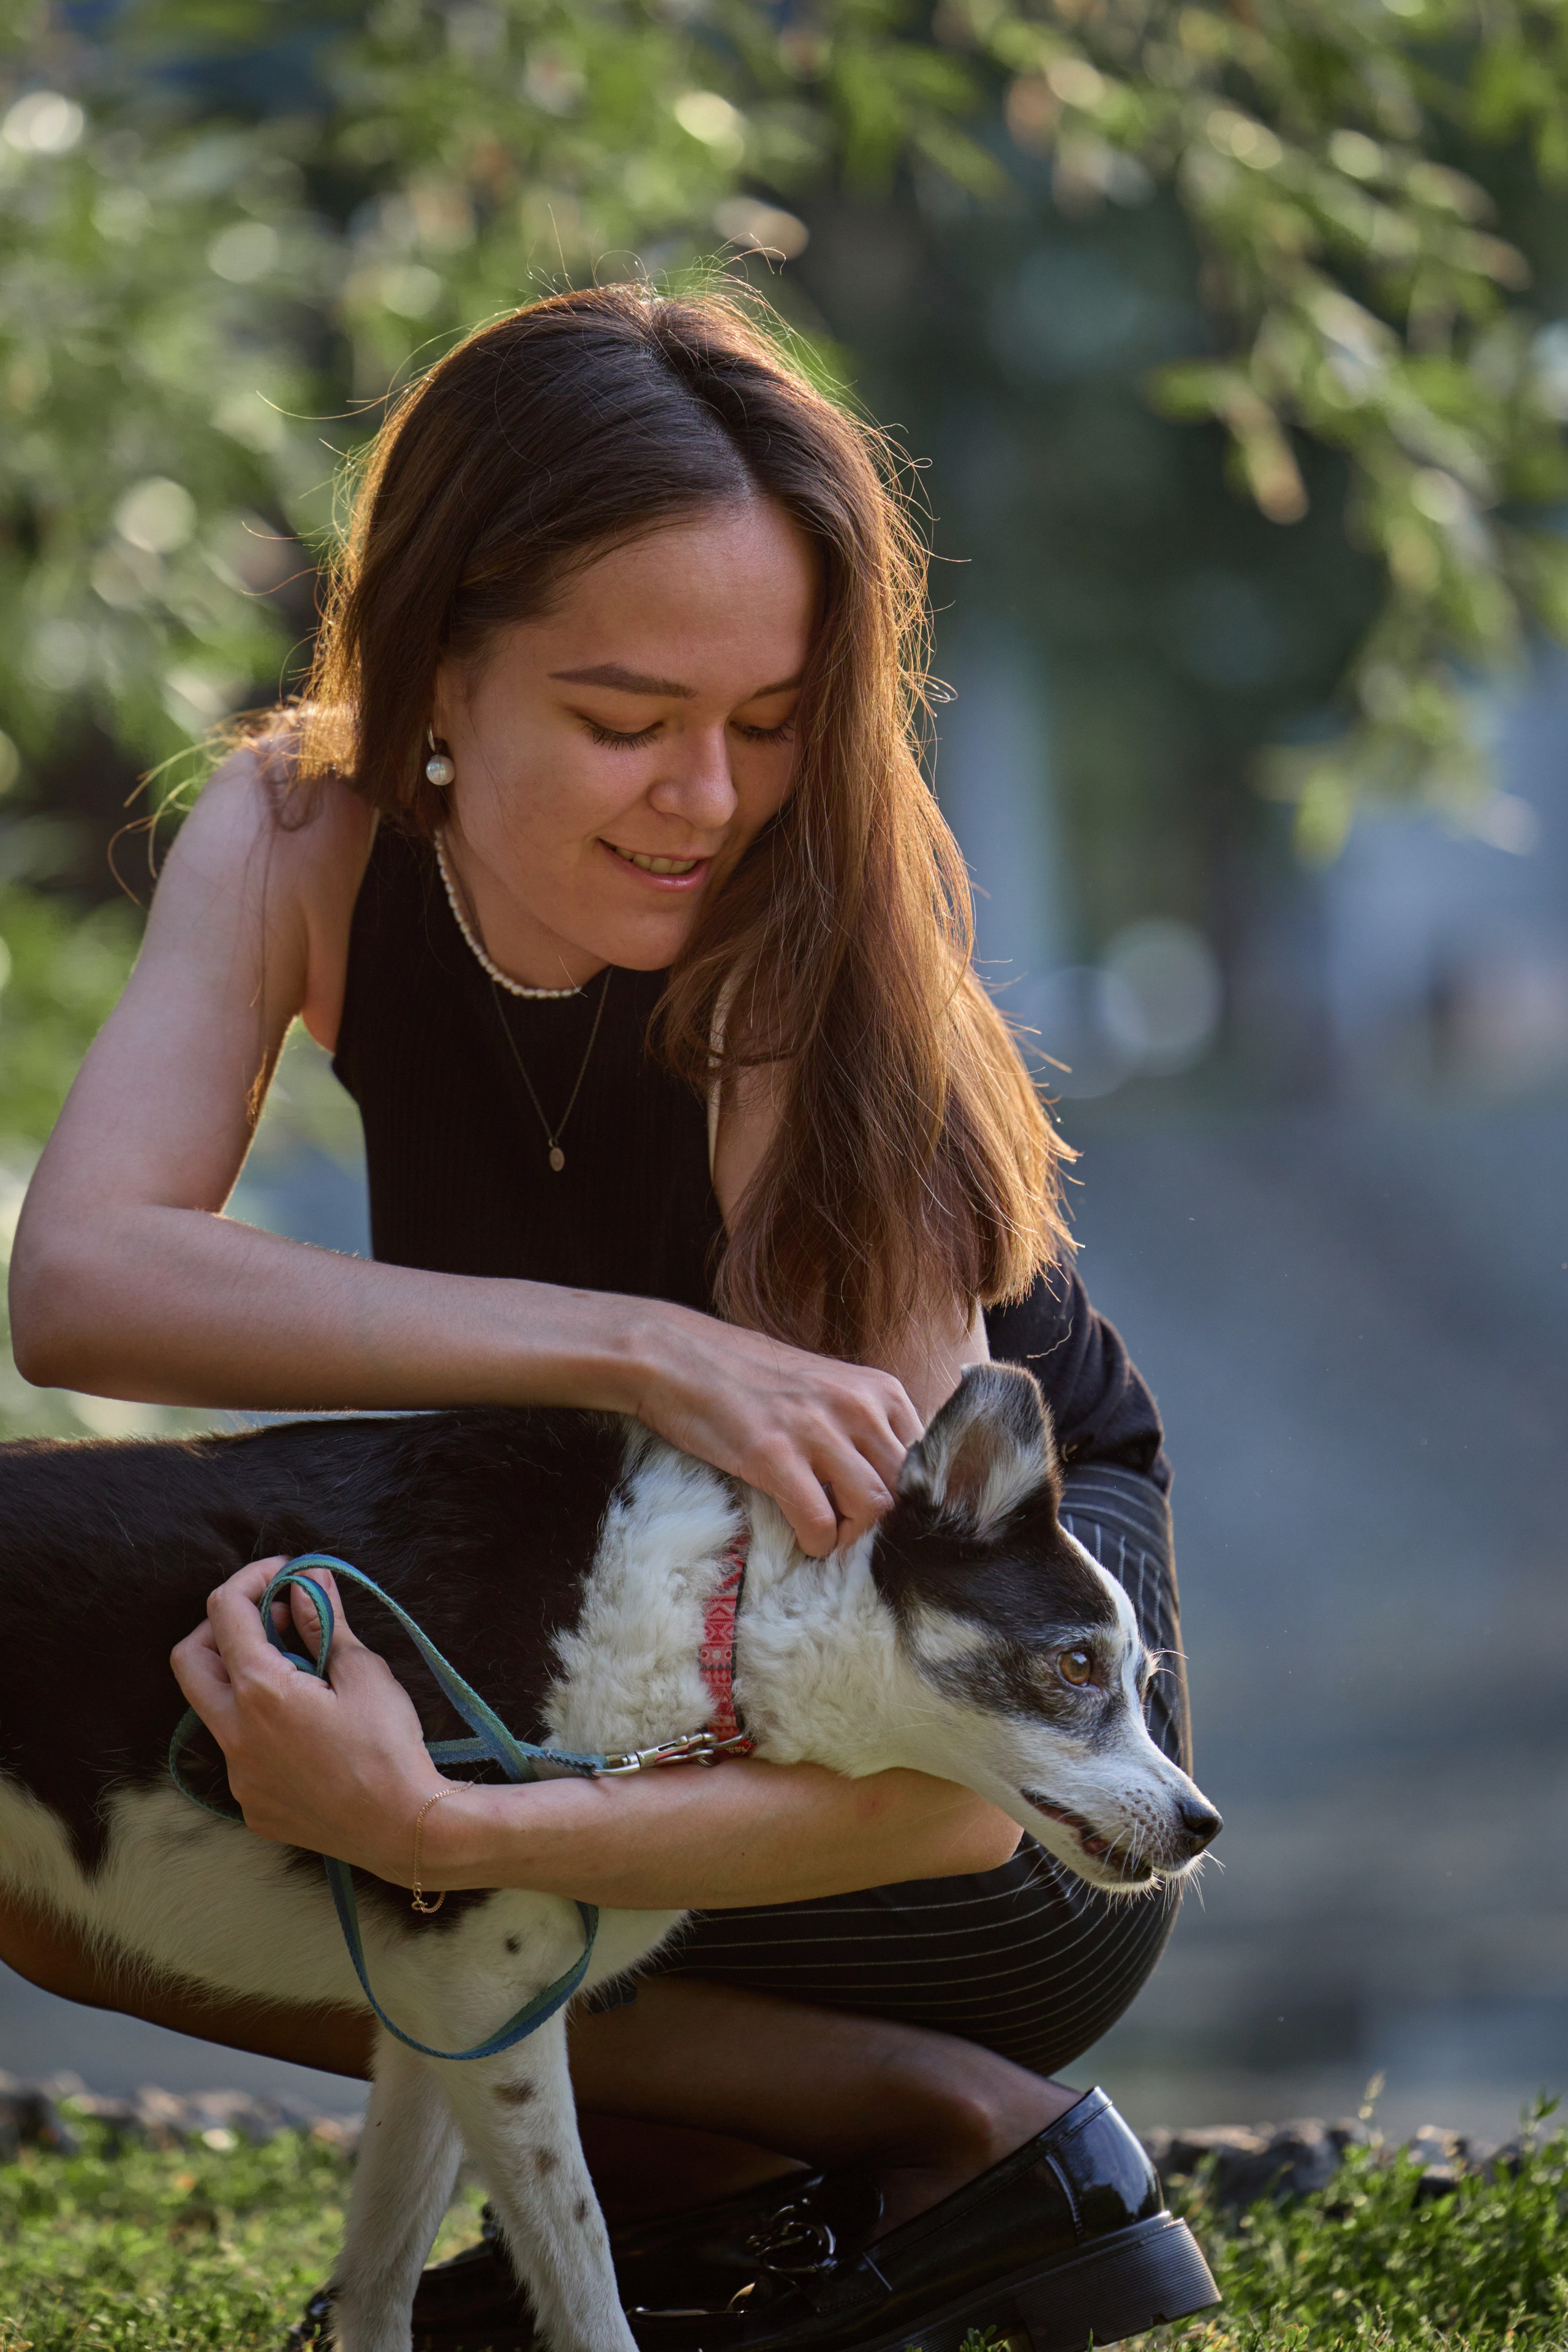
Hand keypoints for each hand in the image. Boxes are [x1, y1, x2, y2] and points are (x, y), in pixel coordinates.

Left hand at [170, 1558, 444, 1879]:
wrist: (403, 1829)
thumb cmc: (389, 1748)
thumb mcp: (364, 1673)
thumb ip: (324, 1623)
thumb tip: (306, 1581)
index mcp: (260, 1693)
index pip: (225, 1613)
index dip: (252, 1578)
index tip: (285, 1573)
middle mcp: (234, 1735)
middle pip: (190, 1660)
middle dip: (222, 1627)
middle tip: (271, 1620)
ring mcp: (238, 1776)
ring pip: (216, 1711)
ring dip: (244, 1680)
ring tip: (301, 1677)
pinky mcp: (252, 1805)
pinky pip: (240, 1754)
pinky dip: (262, 1727)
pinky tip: (309, 1732)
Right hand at [630, 1311, 923, 1556]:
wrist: (675, 1355)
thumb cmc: (747, 1375)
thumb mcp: (824, 1387)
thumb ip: (861, 1423)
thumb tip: (890, 1477)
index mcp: (877, 1388)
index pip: (927, 1460)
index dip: (908, 1497)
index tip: (879, 1512)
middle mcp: (857, 1405)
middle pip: (906, 1489)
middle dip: (885, 1522)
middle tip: (853, 1531)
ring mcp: (816, 1429)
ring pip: (874, 1509)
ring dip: (853, 1536)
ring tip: (828, 1534)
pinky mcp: (773, 1455)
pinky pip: (819, 1522)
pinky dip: (816, 1543)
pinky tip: (801, 1537)